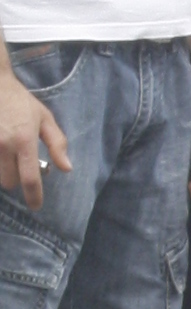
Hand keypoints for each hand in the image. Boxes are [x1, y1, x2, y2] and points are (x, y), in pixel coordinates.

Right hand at [0, 70, 69, 211]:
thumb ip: (57, 144)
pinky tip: (1, 154)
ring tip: (8, 157)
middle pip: (9, 181)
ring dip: (3, 172)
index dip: (34, 197)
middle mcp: (3, 145)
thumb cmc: (21, 102)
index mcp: (24, 141)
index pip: (30, 179)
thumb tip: (66, 168)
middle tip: (20, 166)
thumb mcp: (45, 119)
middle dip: (16, 180)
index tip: (35, 206)